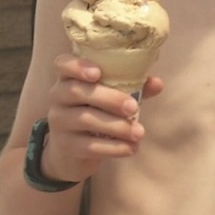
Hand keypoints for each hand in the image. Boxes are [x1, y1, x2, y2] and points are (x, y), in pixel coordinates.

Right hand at [40, 53, 162, 183]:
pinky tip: (130, 148)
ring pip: (85, 119)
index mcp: (67, 78)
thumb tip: (157, 83)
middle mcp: (57, 96)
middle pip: (77, 91)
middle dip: (109, 99)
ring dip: (116, 126)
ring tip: (139, 132)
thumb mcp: (110, 97)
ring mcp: (58, 121)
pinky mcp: (66, 145)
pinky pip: (89, 145)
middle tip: (133, 108)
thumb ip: (132, 87)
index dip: (77, 65)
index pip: (62, 63)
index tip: (97, 73)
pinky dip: (113, 148)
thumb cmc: (95, 112)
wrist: (72, 150)